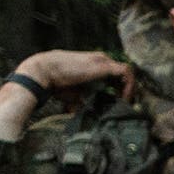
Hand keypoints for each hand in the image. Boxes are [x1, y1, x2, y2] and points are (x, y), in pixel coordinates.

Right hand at [13, 49, 128, 93]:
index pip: (114, 74)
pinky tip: (124, 98)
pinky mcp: (104, 65)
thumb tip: (89, 114)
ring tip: (127, 102)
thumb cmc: (55, 83)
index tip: (120, 102)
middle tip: (127, 104)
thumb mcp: (74, 94)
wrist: (43, 72)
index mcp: (93, 64)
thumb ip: (85, 100)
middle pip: (123, 73)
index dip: (120, 88)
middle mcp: (100, 60)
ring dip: (130, 88)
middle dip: (128, 89)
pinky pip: (126, 73)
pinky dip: (129, 86)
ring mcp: (102, 61)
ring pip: (127, 71)